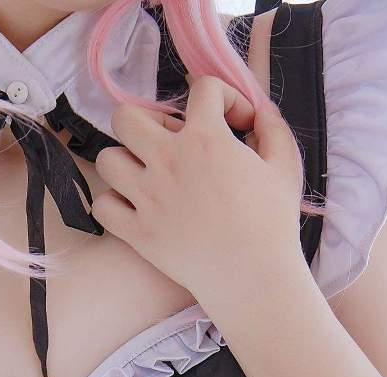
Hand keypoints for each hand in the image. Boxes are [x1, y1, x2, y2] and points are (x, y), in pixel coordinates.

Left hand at [91, 78, 305, 312]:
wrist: (252, 277)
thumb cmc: (272, 223)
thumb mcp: (284, 166)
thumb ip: (272, 128)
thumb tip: (260, 111)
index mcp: (205, 138)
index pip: (201, 88)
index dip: (223, 97)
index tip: (235, 123)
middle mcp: (168, 161)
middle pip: (126, 117)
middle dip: (148, 121)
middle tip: (170, 142)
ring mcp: (147, 197)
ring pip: (107, 159)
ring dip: (125, 162)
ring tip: (148, 176)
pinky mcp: (136, 232)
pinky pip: (102, 206)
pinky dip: (113, 204)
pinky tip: (135, 208)